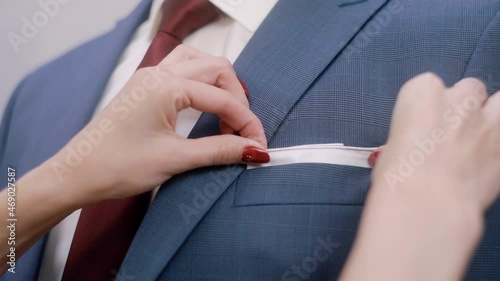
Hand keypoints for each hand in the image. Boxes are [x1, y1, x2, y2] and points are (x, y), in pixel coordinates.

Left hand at [47, 45, 268, 204]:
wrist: (77, 174)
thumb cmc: (117, 165)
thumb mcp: (175, 160)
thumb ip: (219, 150)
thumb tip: (253, 150)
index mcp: (165, 86)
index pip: (223, 98)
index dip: (247, 123)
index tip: (258, 147)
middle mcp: (158, 73)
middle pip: (217, 69)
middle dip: (237, 100)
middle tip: (242, 134)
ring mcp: (149, 77)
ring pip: (199, 63)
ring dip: (220, 85)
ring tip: (226, 117)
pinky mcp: (145, 87)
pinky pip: (182, 71)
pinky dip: (202, 84)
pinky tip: (205, 106)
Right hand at [371, 73, 499, 212]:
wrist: (428, 204)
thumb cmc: (399, 177)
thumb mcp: (390, 153)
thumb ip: (408, 141)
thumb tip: (409, 151)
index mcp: (422, 93)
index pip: (428, 86)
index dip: (429, 108)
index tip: (424, 126)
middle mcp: (458, 100)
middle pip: (470, 89)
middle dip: (464, 107)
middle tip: (454, 133)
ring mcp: (489, 120)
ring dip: (493, 115)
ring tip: (481, 136)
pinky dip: (498, 146)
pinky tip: (488, 161)